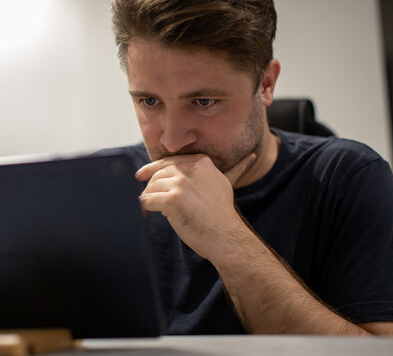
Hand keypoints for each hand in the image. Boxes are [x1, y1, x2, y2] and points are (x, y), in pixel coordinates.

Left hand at [135, 153, 255, 259]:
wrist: (226, 236)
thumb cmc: (223, 214)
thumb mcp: (226, 184)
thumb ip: (232, 169)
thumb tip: (251, 156)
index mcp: (201, 162)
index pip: (169, 161)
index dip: (153, 169)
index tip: (140, 175)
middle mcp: (191, 169)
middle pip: (157, 173)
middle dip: (150, 186)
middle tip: (146, 198)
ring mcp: (181, 183)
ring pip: (151, 187)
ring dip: (148, 198)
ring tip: (151, 209)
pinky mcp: (172, 199)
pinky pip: (147, 200)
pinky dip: (143, 207)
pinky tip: (145, 213)